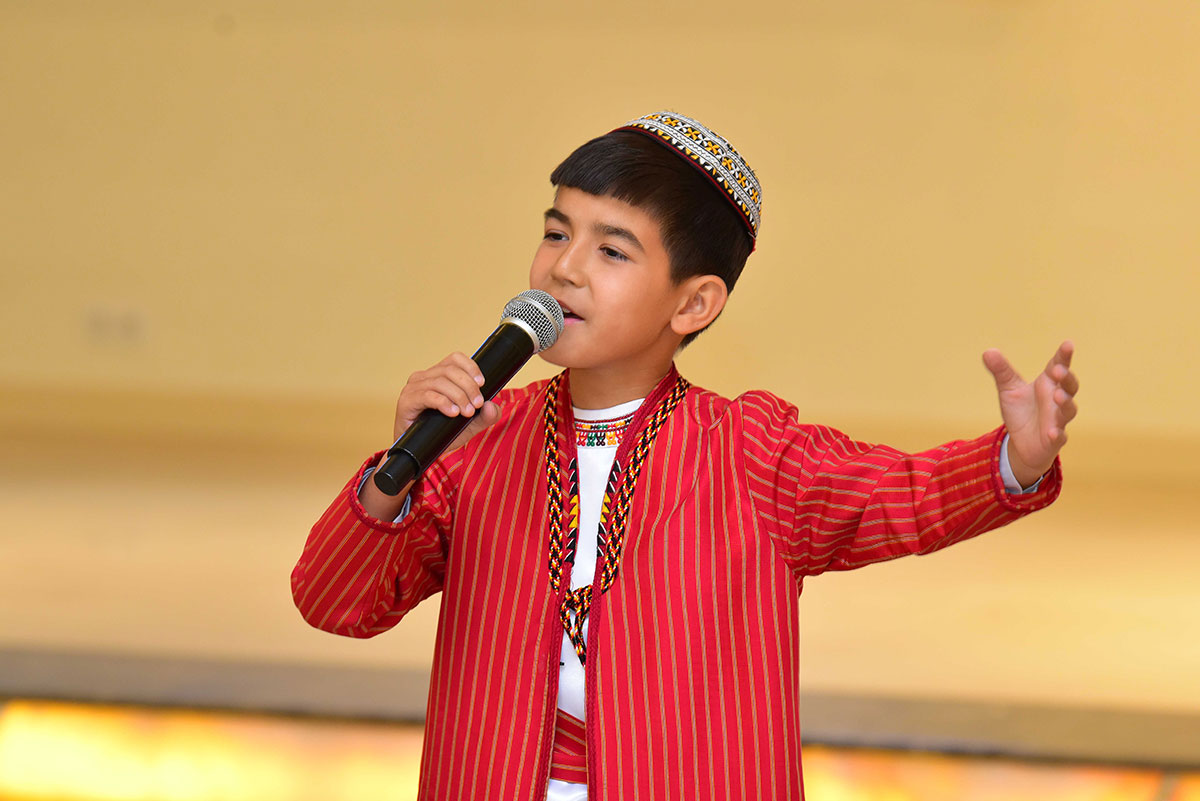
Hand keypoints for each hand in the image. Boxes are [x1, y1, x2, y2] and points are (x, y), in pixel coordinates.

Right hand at [392, 352, 501, 452]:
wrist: (421, 451)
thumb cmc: (441, 433)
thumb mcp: (469, 425)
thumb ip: (484, 417)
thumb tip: (493, 406)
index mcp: (438, 375)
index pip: (455, 358)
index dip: (470, 367)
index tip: (482, 383)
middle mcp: (424, 377)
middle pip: (450, 370)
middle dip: (468, 386)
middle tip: (477, 404)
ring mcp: (413, 388)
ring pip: (440, 382)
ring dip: (458, 396)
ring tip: (467, 412)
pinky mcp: (406, 401)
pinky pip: (427, 395)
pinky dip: (443, 402)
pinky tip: (453, 413)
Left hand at [982, 341, 1079, 487]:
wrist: (1022, 442)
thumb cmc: (1020, 411)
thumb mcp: (1008, 389)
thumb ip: (1001, 371)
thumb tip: (988, 351)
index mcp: (1048, 383)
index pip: (1058, 366)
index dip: (1064, 356)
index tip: (1067, 344)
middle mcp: (1057, 399)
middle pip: (1069, 386)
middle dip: (1066, 377)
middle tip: (1057, 370)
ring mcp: (1058, 419)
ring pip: (1068, 410)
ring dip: (1065, 402)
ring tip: (1057, 396)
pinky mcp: (1054, 438)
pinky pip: (1060, 436)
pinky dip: (1058, 433)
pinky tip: (1053, 432)